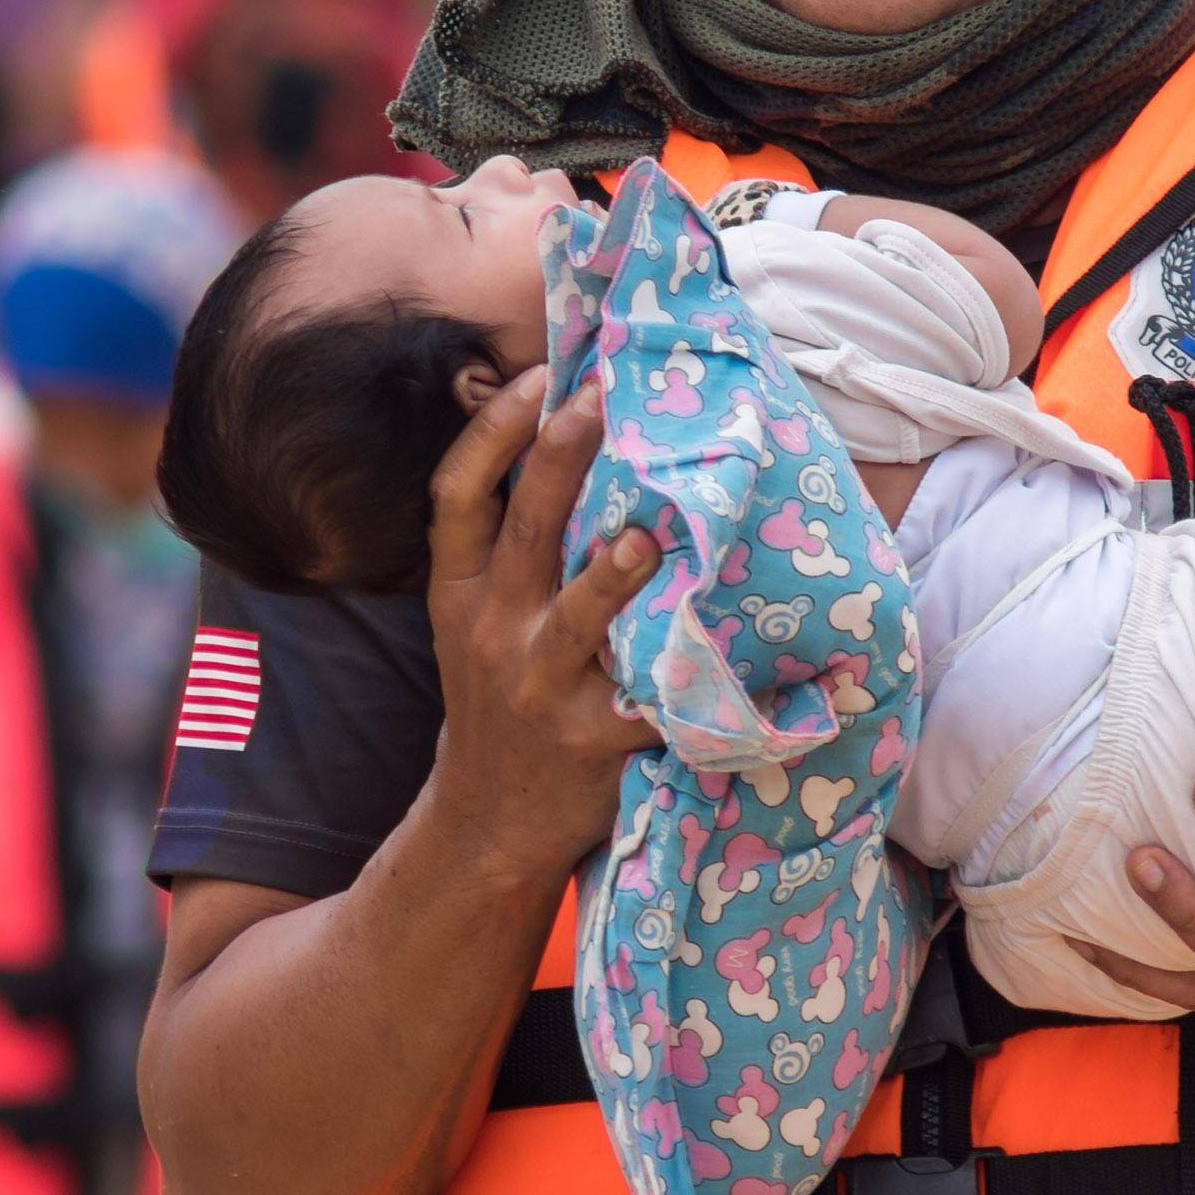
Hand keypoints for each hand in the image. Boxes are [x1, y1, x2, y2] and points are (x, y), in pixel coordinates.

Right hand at [417, 366, 661, 881]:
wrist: (490, 820)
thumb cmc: (502, 696)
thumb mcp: (475, 621)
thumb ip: (508, 549)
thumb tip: (564, 436)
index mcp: (460, 592)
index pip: (456, 495)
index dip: (492, 429)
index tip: (539, 373)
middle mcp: (495, 630)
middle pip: (524, 528)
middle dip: (563, 455)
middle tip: (605, 395)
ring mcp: (544, 686)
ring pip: (582, 618)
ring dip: (615, 575)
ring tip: (648, 537)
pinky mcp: (595, 739)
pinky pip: (648, 698)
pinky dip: (690, 671)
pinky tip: (738, 638)